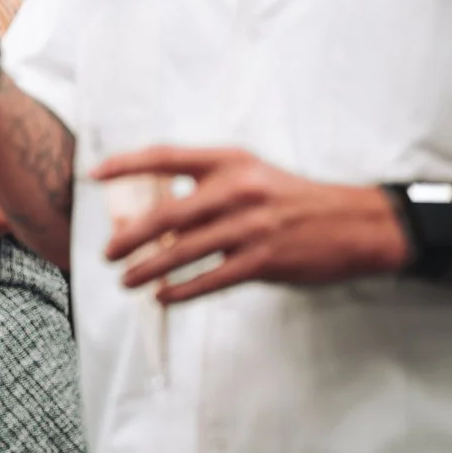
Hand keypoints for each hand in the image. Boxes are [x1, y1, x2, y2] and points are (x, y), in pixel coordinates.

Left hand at [97, 145, 410, 301]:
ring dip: (146, 269)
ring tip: (125, 279)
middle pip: (165, 215)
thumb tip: (153, 214)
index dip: (126, 165)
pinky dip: (181, 290)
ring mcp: (250, 227)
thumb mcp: (252, 177)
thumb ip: (207, 188)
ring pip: (181, 252)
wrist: (357, 223)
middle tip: (107, 252)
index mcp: (230, 162)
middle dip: (128, 237)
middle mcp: (237, 191)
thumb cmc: (294, 200)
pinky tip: (163, 296)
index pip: (165, 157)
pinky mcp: (263, 261)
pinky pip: (210, 279)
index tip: (94, 174)